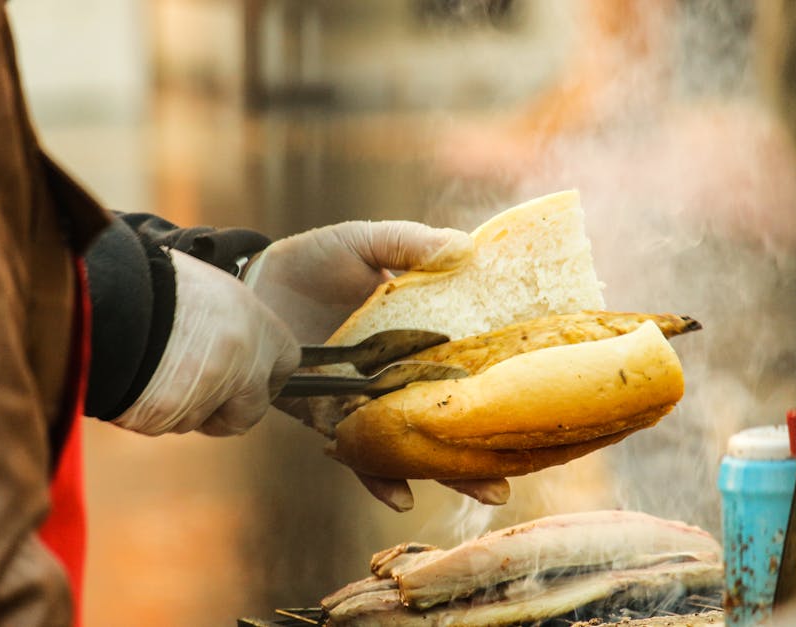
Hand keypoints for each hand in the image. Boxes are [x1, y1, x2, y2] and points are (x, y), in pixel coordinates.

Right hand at [114, 250, 300, 436]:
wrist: (111, 294)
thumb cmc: (157, 283)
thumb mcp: (210, 289)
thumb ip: (229, 323)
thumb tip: (229, 344)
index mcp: (258, 326)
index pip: (288, 362)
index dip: (267, 375)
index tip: (250, 377)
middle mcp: (243, 365)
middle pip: (250, 412)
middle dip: (228, 411)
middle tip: (200, 391)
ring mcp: (207, 395)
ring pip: (199, 418)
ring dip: (182, 406)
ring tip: (154, 366)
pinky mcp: (168, 416)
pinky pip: (163, 423)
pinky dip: (151, 410)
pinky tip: (136, 376)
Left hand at [244, 220, 510, 510]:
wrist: (255, 283)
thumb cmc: (315, 259)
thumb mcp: (366, 242)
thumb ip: (409, 244)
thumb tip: (466, 247)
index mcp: (421, 336)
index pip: (470, 367)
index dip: (501, 387)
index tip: (540, 406)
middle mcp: (401, 375)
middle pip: (450, 415)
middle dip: (484, 448)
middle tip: (518, 475)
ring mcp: (368, 401)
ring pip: (415, 443)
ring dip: (447, 471)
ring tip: (486, 491)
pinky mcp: (329, 417)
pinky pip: (359, 452)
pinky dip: (379, 475)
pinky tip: (402, 497)